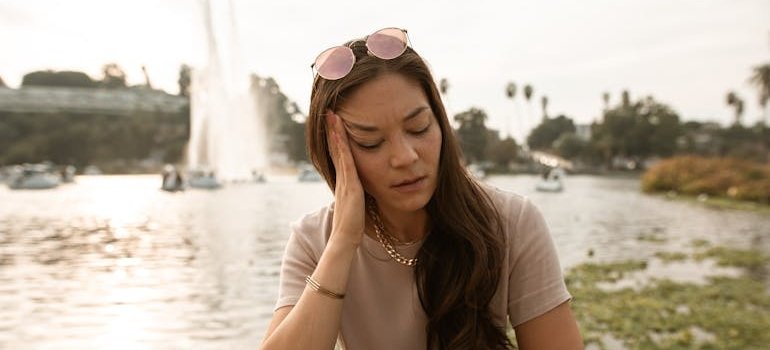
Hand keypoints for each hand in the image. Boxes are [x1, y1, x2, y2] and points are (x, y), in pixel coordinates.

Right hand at [326, 111, 364, 246]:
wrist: (345, 240)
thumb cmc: (353, 227)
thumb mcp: (357, 206)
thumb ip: (358, 197)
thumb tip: (364, 192)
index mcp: (344, 182)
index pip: (340, 156)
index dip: (336, 140)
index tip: (335, 124)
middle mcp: (341, 178)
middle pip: (335, 149)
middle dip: (332, 131)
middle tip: (330, 113)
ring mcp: (344, 180)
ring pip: (338, 151)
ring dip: (334, 133)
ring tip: (332, 116)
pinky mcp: (349, 184)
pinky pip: (345, 159)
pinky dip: (341, 145)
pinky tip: (340, 132)